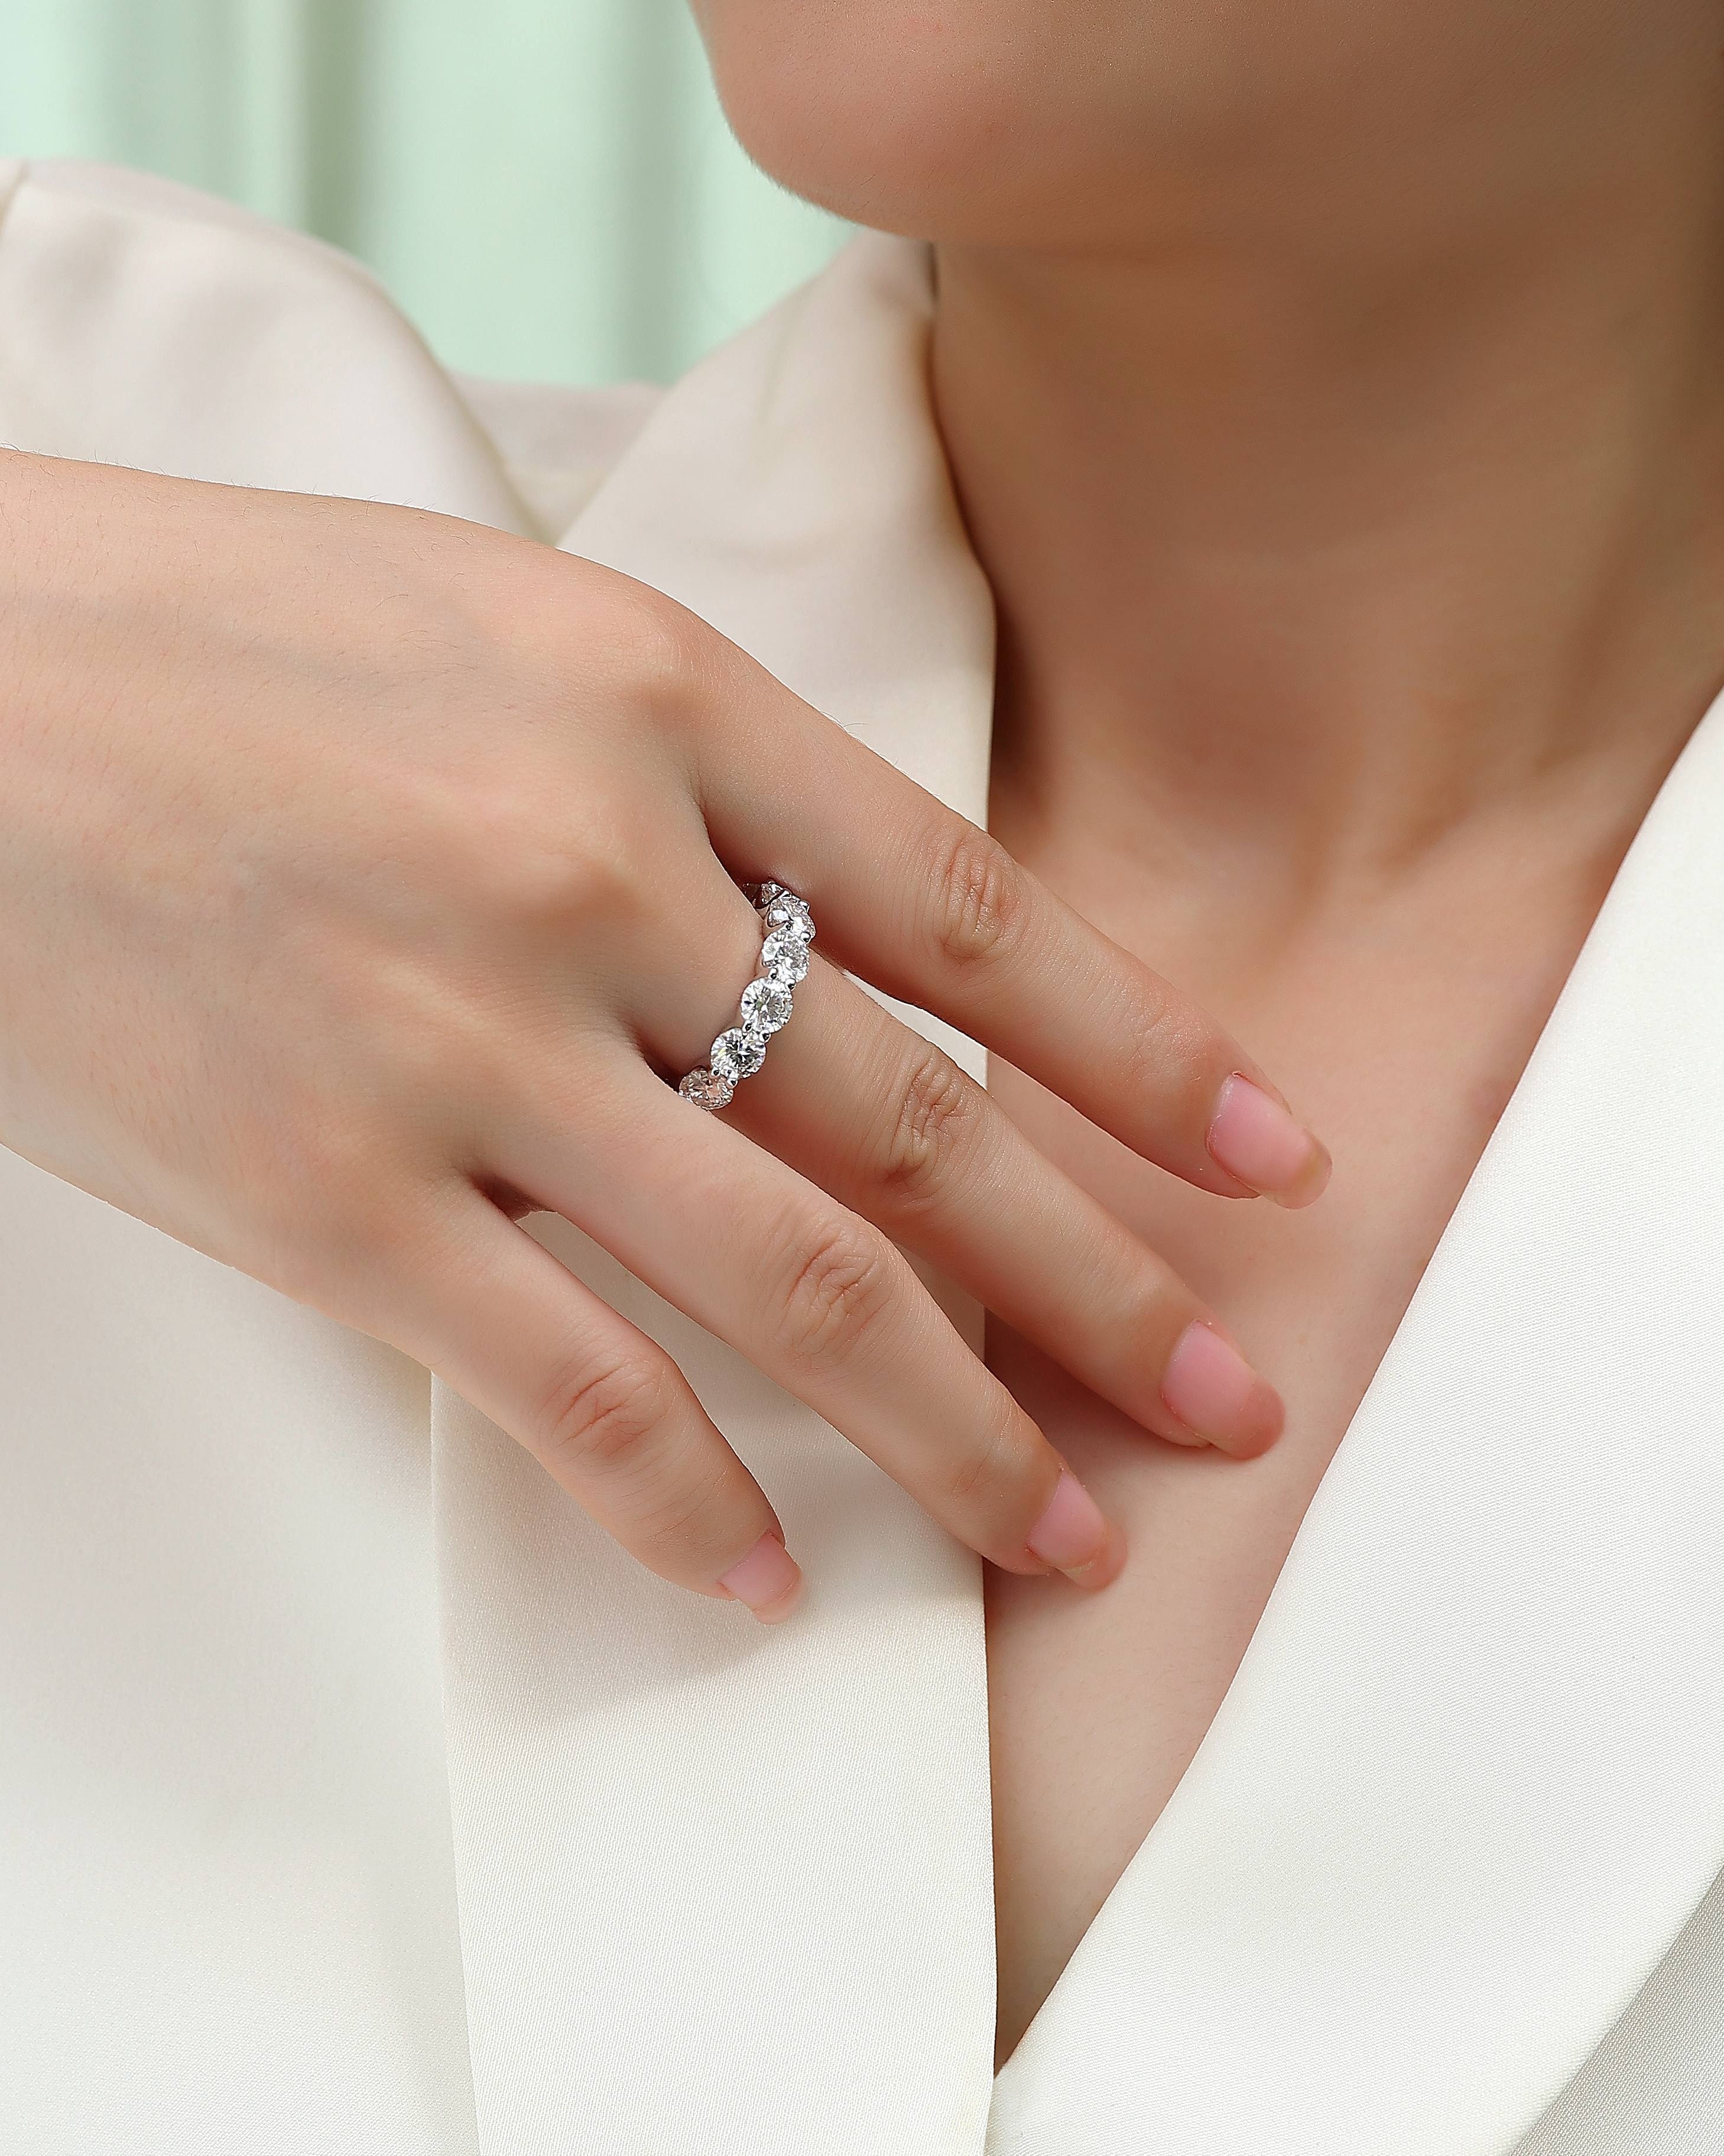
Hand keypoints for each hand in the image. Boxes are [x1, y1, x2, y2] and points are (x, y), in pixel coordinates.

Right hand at [0, 451, 1328, 1622]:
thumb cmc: (228, 642)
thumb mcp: (507, 638)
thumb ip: (698, 786)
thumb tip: (867, 960)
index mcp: (660, 704)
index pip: (976, 918)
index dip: (1147, 1058)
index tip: (1268, 1160)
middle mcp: (595, 875)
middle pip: (923, 1133)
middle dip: (1106, 1286)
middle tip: (1230, 1397)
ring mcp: (465, 1044)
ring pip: (786, 1285)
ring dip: (950, 1433)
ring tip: (1057, 1533)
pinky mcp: (327, 1190)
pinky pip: (560, 1382)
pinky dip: (683, 1495)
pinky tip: (765, 1571)